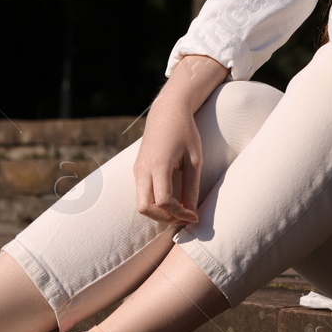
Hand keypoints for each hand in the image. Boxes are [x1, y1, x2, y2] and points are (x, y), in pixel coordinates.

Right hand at [132, 99, 204, 224]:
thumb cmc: (184, 132)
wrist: (167, 112)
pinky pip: (142, 194)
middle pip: (144, 208)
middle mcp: (143, 169)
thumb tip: (191, 213)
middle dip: (164, 218)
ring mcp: (137, 170)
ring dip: (159, 213)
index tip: (195, 216)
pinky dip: (155, 204)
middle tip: (183, 217)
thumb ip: (192, 188)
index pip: (164, 201)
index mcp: (158, 165)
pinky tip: (172, 201)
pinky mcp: (137, 169)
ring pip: (141, 204)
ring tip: (180, 210)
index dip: (179, 214)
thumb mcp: (194, 160)